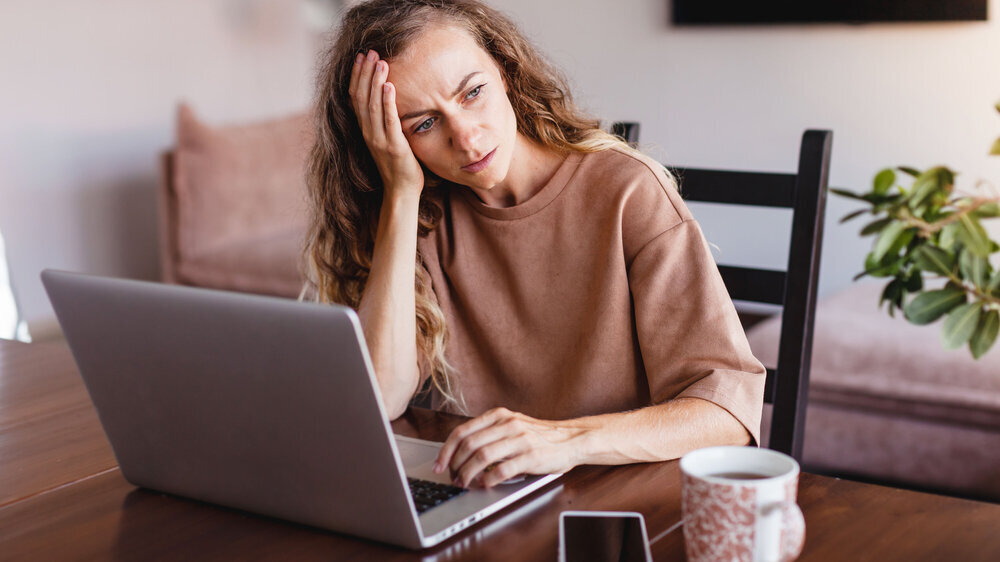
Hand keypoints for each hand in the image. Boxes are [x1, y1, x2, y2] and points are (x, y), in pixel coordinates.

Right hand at [348, 50, 423, 196]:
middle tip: (369, 51)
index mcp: (365, 130)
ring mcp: (379, 139)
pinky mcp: (393, 146)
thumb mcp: (387, 139)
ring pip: (372, 105)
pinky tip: (389, 86)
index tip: (361, 57)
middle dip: (365, 72)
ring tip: (380, 61)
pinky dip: (387, 102)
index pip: (355, 97)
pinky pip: (388, 120)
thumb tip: (387, 100)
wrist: (401, 192)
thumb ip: (384, 122)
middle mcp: (368, 132)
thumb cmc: (398, 166)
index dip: (357, 76)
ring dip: (375, 81)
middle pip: (361, 97)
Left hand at [432, 407, 585, 488]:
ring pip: (481, 457)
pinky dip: (488, 479)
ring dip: (468, 474)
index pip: (462, 431)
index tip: (439, 465)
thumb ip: (489, 433)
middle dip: (455, 465)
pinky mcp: (531, 456)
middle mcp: (507, 424)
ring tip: (464, 483)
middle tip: (452, 478)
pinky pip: (501, 470)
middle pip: (469, 445)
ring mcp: (520, 440)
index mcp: (499, 415)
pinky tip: (484, 484)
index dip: (446, 450)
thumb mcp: (511, 425)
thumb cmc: (538, 436)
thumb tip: (459, 452)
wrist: (571, 439)